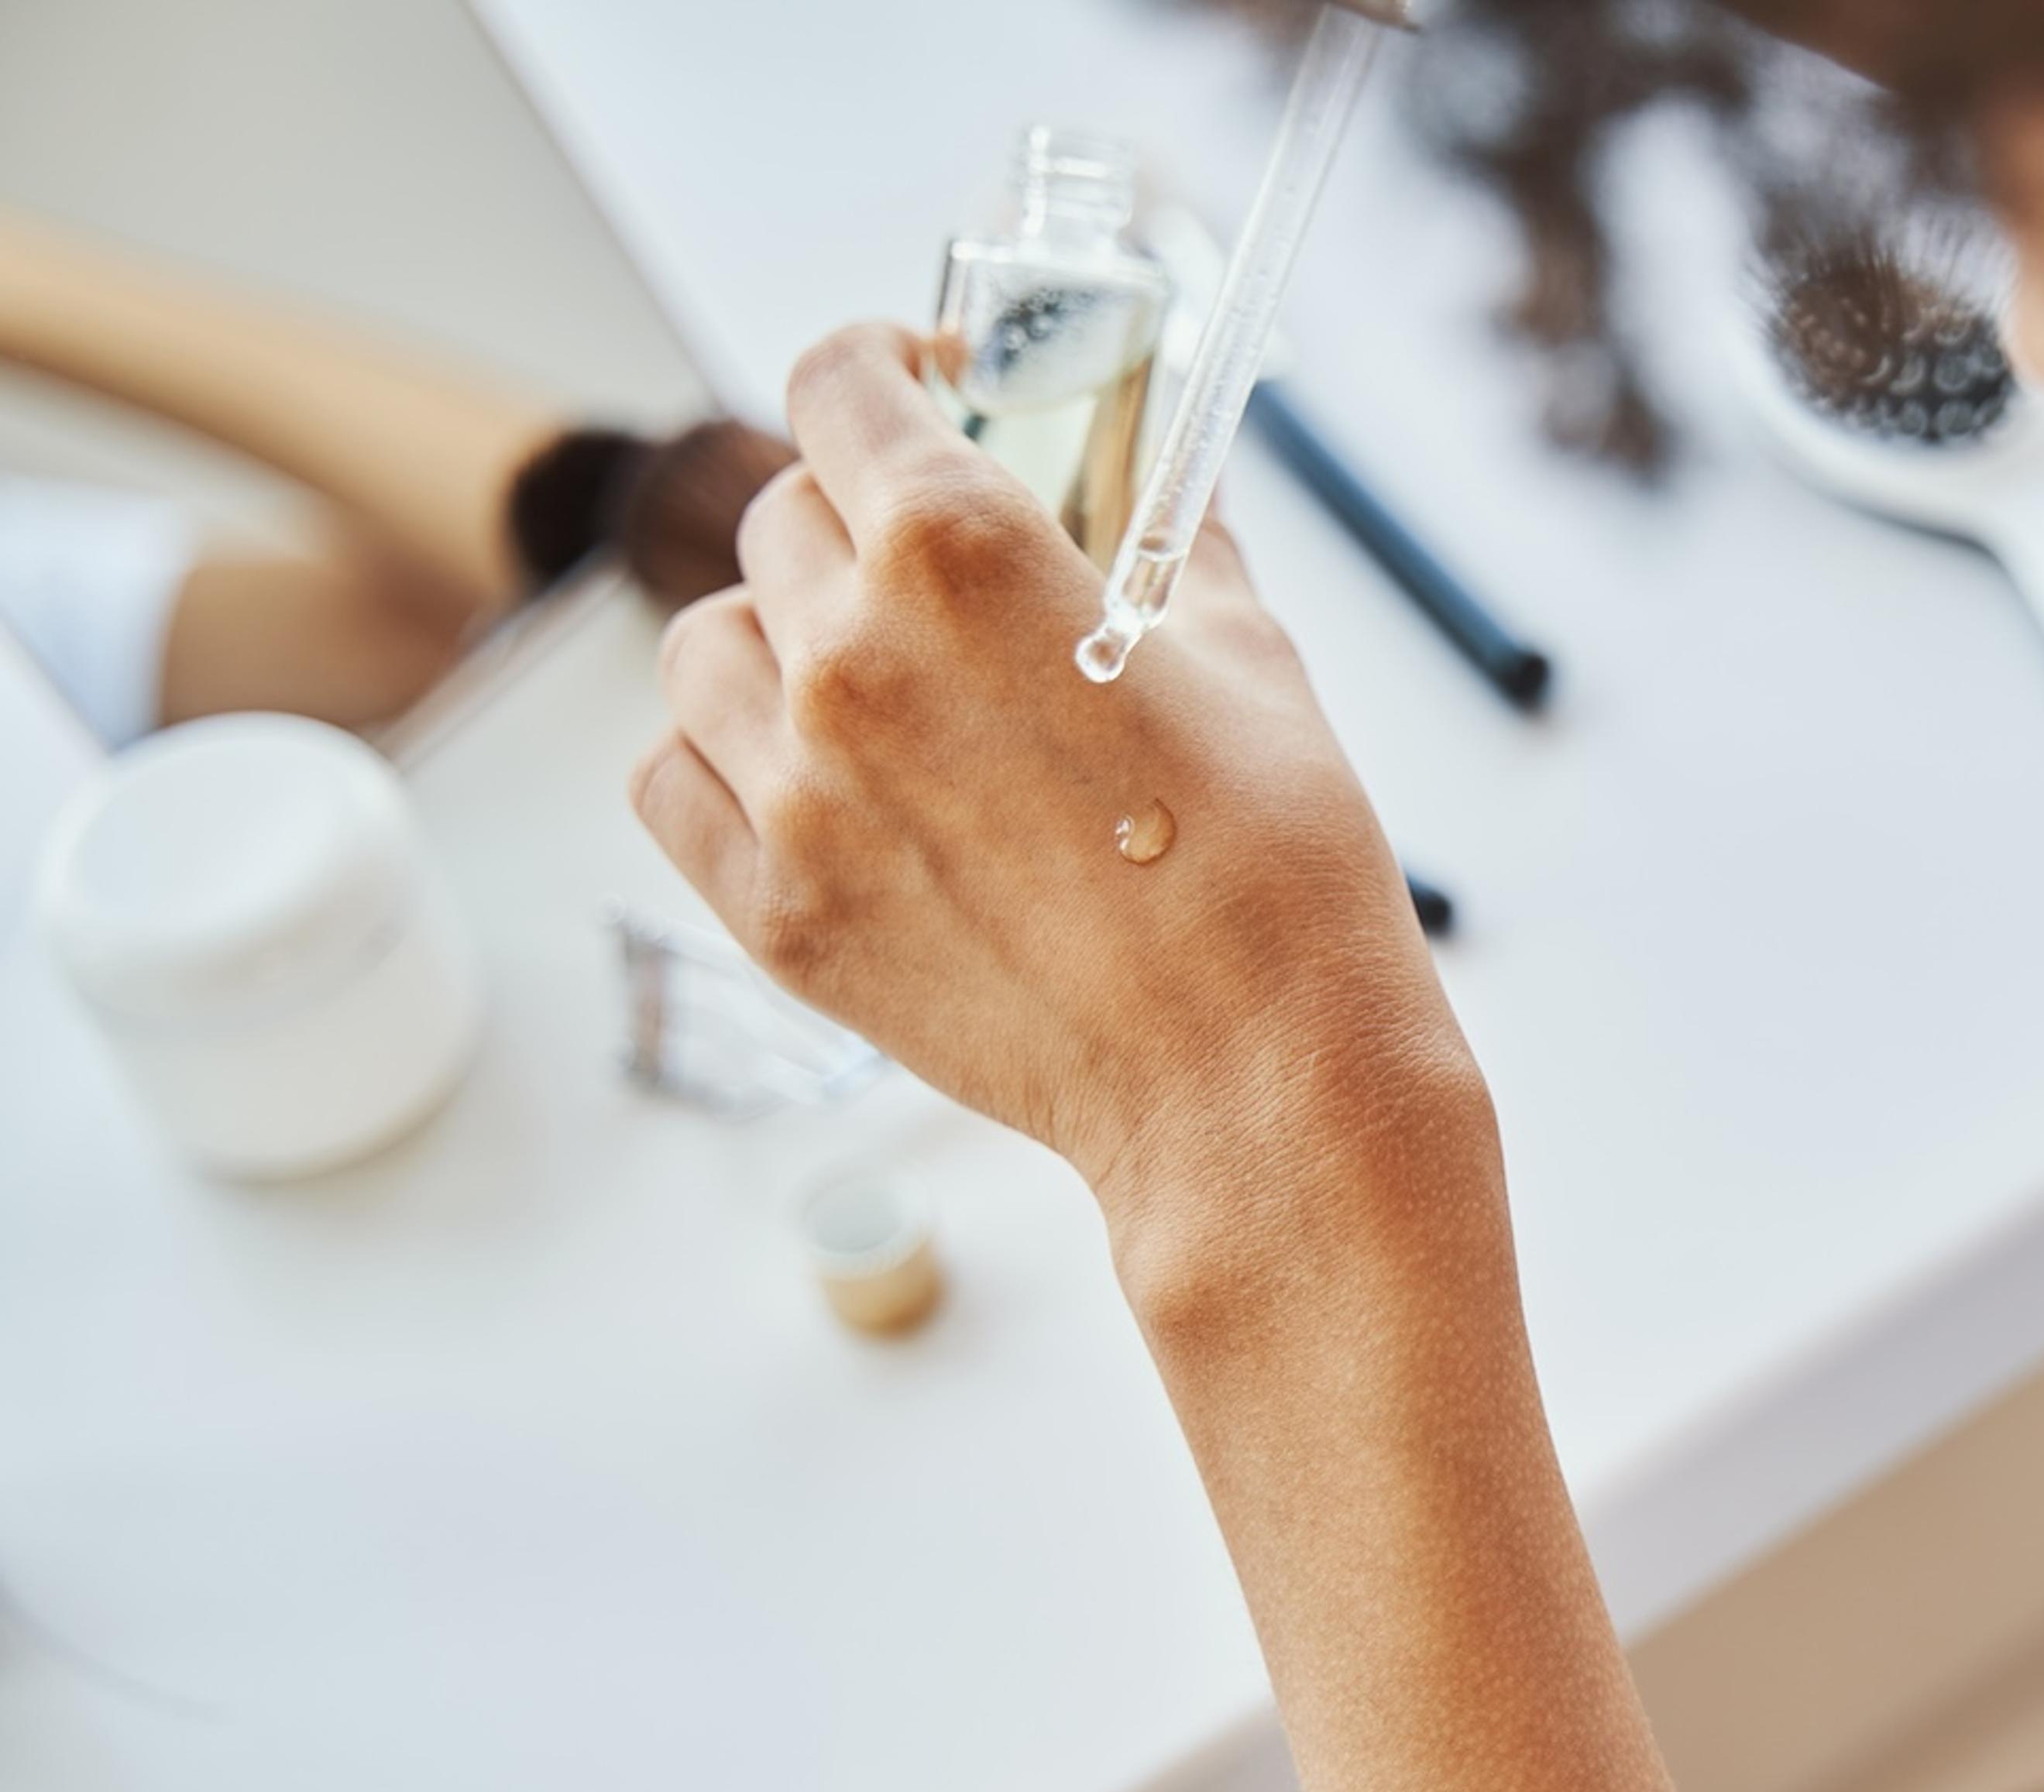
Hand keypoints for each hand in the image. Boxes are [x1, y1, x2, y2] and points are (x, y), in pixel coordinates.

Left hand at [630, 323, 1479, 1253]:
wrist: (1251, 1075)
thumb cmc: (1272, 870)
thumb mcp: (1247, 652)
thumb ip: (1171, 535)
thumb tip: (1152, 477)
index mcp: (960, 549)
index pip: (838, 380)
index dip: (879, 365)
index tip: (915, 387)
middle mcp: (847, 651)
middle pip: (780, 514)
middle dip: (857, 520)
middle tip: (936, 576)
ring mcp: (794, 787)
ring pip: (705, 645)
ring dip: (774, 638)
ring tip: (866, 684)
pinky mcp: (776, 908)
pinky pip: (673, 778)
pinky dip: (721, 758)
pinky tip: (808, 775)